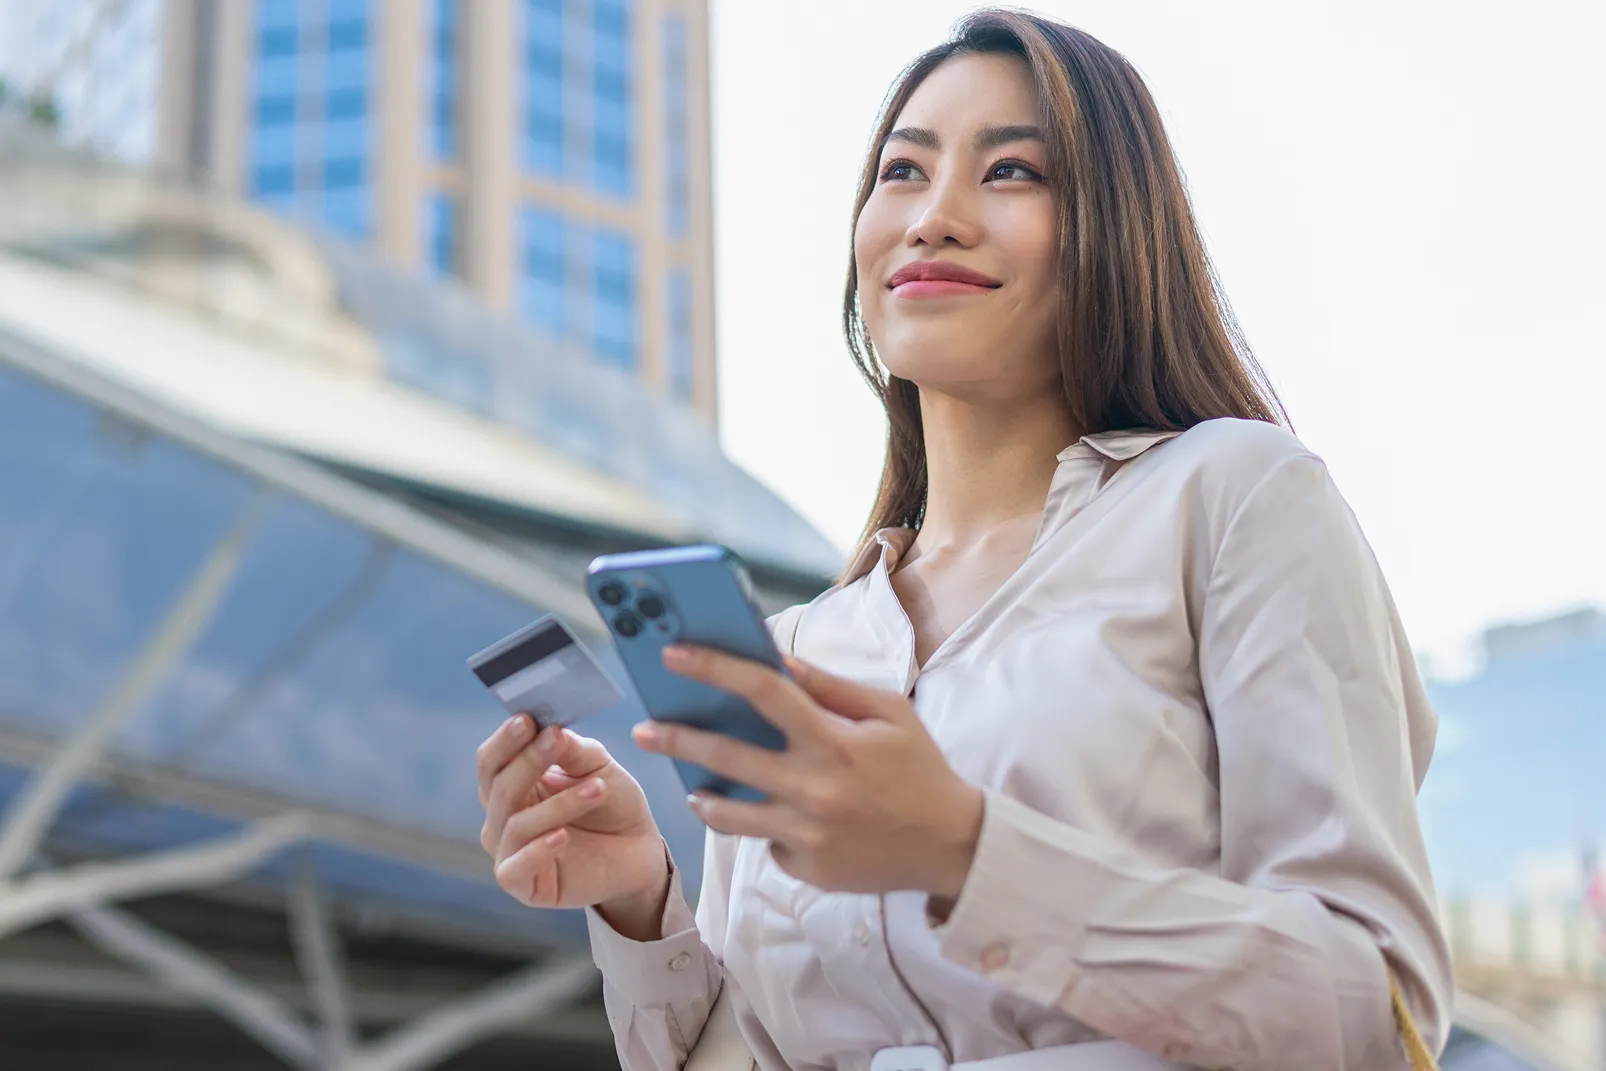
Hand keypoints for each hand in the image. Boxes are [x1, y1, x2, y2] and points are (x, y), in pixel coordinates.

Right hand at [476, 717, 668, 936]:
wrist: (639, 850)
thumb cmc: (612, 803)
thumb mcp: (596, 766)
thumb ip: (569, 749)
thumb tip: (547, 729)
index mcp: (512, 785)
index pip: (491, 760)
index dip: (505, 740)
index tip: (527, 720)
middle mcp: (501, 818)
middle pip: (498, 788)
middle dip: (529, 762)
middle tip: (556, 740)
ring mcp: (509, 852)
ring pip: (517, 824)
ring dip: (558, 804)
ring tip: (598, 788)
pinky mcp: (524, 885)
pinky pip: (516, 868)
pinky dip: (538, 850)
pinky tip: (562, 836)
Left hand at [633, 648, 984, 898]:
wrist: (952, 846)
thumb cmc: (919, 769)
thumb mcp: (888, 713)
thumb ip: (830, 686)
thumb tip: (778, 659)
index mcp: (834, 741)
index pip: (763, 691)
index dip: (714, 667)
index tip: (674, 655)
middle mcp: (814, 789)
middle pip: (725, 756)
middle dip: (676, 738)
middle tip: (643, 728)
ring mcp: (806, 835)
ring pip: (728, 814)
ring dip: (704, 794)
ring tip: (693, 784)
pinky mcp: (806, 869)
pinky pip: (767, 844)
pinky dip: (768, 828)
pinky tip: (787, 821)